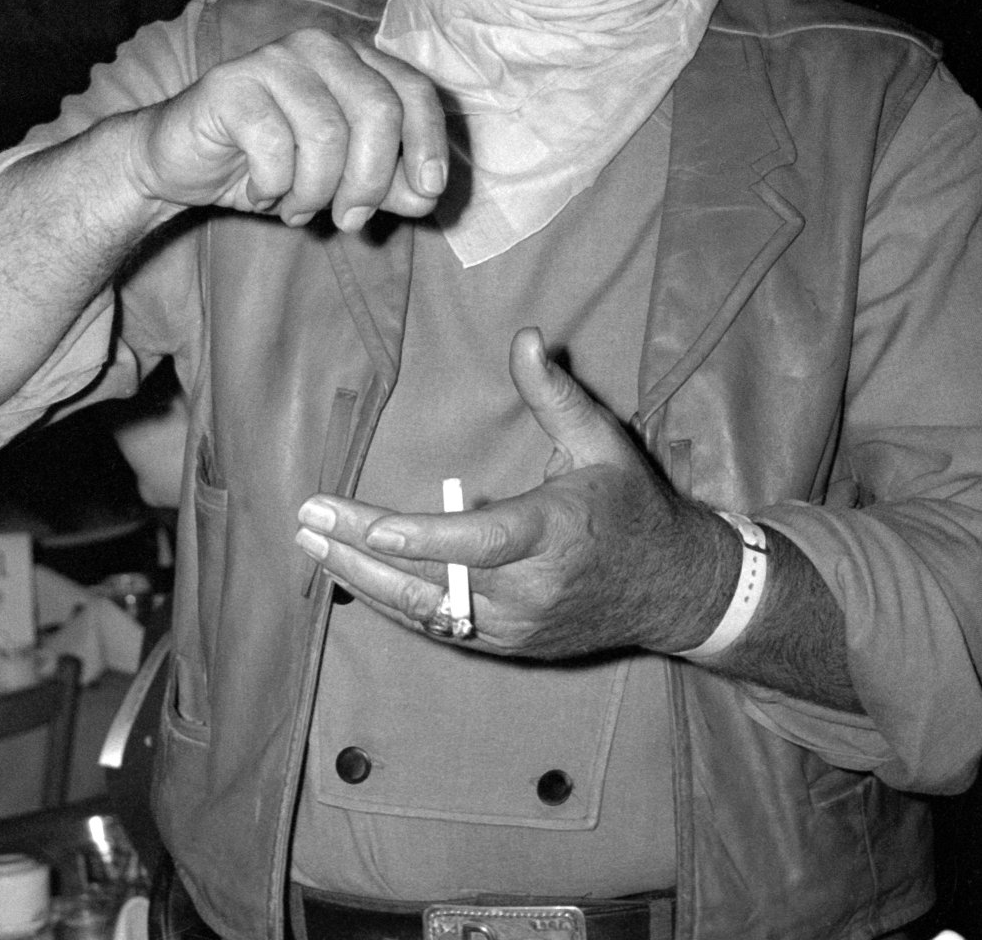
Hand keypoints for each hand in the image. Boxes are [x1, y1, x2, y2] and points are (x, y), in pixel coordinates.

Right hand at [130, 29, 446, 229]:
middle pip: (377, 112)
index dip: (428, 144)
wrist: (180, 162)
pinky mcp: (230, 84)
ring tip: (295, 206)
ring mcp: (272, 59)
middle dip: (370, 180)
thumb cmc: (268, 164)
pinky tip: (259, 192)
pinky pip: (274, 147)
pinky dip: (273, 186)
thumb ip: (386, 185)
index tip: (428, 194)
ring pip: (326, 135)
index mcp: (354, 59)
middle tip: (349, 219)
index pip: (414, 92)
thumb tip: (427, 197)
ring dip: (316, 191)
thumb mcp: (339, 182)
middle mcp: (319, 47)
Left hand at [294, 327, 735, 658]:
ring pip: (426, 610)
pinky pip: (438, 626)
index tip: (372, 528)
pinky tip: (351, 576)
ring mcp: (516, 626)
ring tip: (311, 545)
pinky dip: (392, 602)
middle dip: (362, 552)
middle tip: (308, 519)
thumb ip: (554, 395)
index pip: (482, 541)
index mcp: (557, 532)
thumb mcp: (601, 441)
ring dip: (362, 580)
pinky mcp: (506, 645)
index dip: (426, 538)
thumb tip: (524, 337)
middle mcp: (531, 589)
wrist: (672, 589)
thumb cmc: (632, 507)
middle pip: (435, 578)